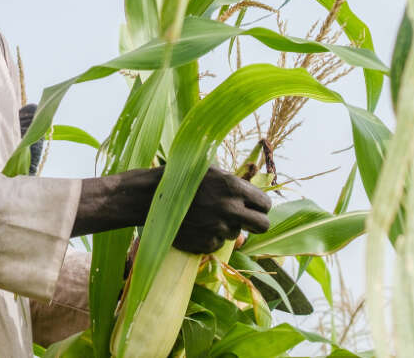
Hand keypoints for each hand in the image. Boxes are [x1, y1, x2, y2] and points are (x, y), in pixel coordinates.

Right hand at [70, 166, 271, 253]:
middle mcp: (229, 208)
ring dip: (226, 227)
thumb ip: (233, 184)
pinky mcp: (204, 244)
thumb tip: (253, 199)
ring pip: (236, 234)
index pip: (266, 204)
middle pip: (263, 226)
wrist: (147, 197)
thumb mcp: (210, 171)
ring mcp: (217, 228)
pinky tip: (195, 224)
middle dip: (256, 223)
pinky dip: (209, 237)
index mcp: (233, 186)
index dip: (261, 206)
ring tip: (205, 214)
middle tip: (246, 220)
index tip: (254, 207)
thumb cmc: (180, 177)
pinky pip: (217, 244)